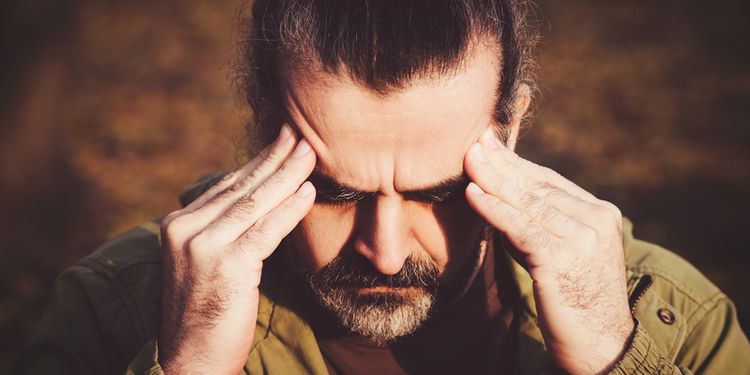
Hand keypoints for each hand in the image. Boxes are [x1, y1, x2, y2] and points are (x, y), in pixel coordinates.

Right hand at [157, 124, 315, 373]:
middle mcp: (185, 228)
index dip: (259, 161)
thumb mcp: (205, 262)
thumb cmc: (205, 313)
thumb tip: (256, 197)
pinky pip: (265, 230)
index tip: (284, 140)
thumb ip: (222, 228)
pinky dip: (289, 210)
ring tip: (311, 153)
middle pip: (242, 187)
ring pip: (255, 202)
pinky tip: (309, 192)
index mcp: (178, 224)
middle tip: (303, 133)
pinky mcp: (226, 264)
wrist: (190, 360)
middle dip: (276, 158)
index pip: (227, 186)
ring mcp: (202, 245)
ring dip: (287, 175)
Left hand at [464, 128, 633, 373]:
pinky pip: (521, 227)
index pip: (550, 181)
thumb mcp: (560, 252)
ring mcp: (583, 238)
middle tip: (474, 143)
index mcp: (601, 214)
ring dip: (494, 180)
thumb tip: (496, 195)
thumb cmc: (572, 300)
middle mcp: (597, 220)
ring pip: (529, 202)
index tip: (490, 146)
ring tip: (468, 162)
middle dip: (502, 164)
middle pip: (538, 186)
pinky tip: (473, 195)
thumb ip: (537, 223)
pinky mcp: (564, 258)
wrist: (600, 345)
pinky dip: (494, 209)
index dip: (517, 163)